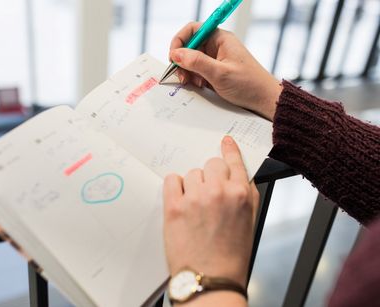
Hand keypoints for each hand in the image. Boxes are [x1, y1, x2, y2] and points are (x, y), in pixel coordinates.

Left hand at [163, 136, 259, 286]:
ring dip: (192, 186)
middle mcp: (219, 191)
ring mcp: (195, 198)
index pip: (234, 161)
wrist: (211, 278)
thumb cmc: (231, 254)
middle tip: (207, 195)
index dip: (229, 150)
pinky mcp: (174, 206)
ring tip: (195, 208)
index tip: (225, 142)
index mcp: (241, 194)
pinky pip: (171, 180)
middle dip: (210, 177)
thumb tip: (238, 174)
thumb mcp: (250, 220)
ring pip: (191, 173)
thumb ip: (246, 193)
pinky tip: (180, 202)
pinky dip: (175, 187)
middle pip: (211, 164)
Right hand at [169, 22, 281, 120]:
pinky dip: (195, 79)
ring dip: (188, 72)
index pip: (193, 30)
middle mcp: (217, 47)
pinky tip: (200, 86)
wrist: (263, 100)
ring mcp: (216, 60)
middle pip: (190, 46)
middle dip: (183, 61)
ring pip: (192, 61)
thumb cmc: (249, 84)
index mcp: (220, 39)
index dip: (180, 41)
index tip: (173, 57)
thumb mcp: (220, 74)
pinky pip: (198, 72)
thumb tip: (176, 54)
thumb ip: (197, 62)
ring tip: (194, 83)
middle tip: (182, 76)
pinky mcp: (215, 72)